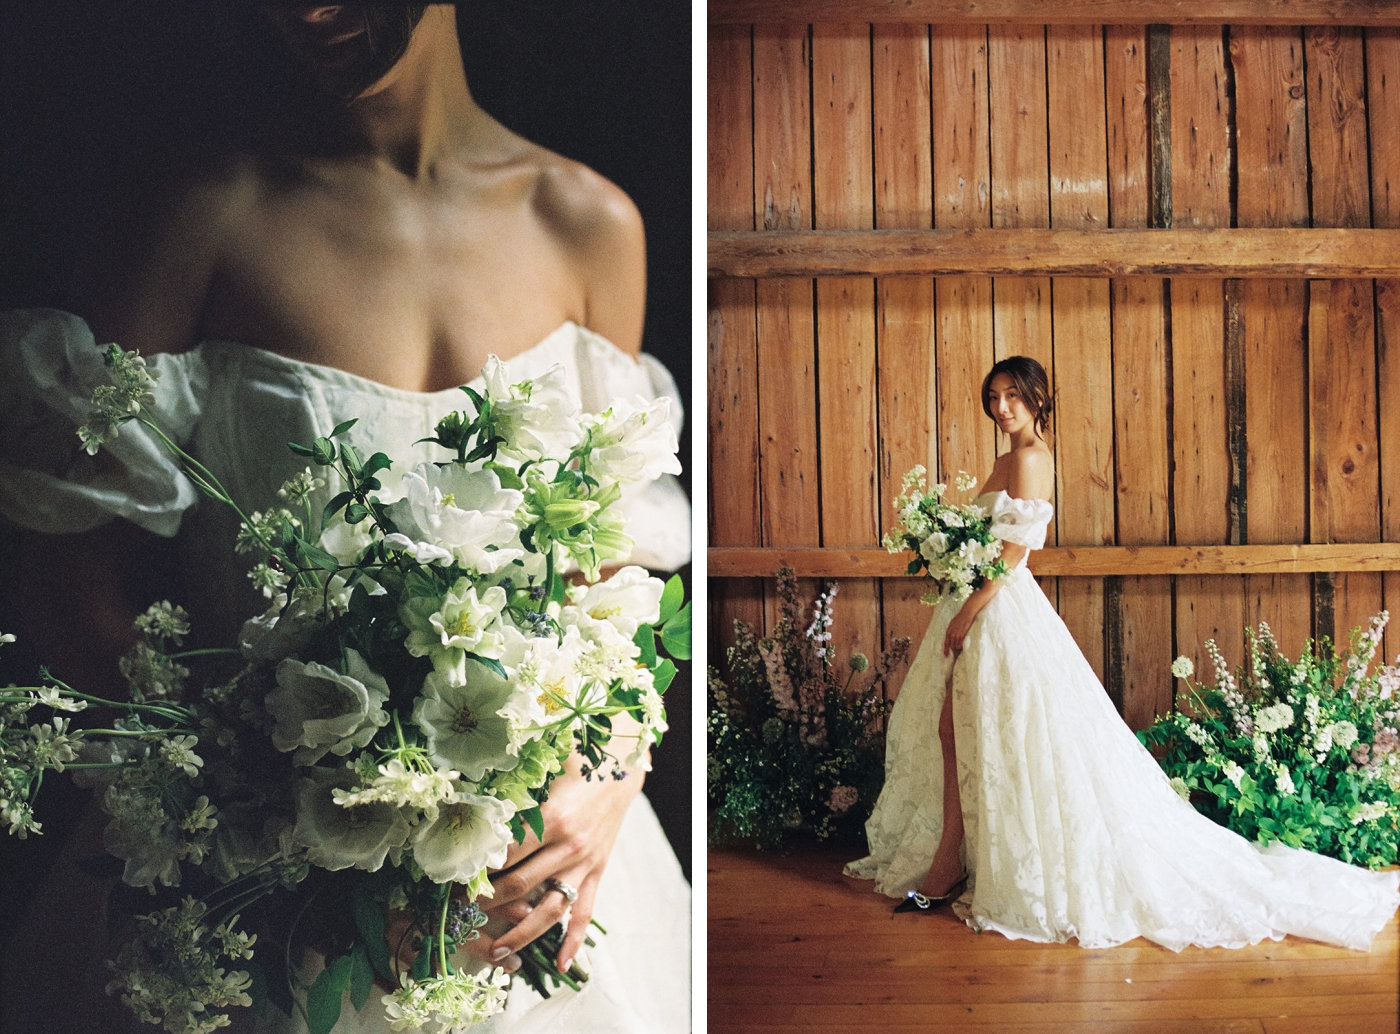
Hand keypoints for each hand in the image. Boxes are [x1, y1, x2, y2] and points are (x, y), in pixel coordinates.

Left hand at [483, 730, 644, 971]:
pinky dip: (573, 940)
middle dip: (488, 903)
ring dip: (522, 933)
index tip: (452, 880)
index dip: (479, 869)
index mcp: (553, 818)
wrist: (621, 768)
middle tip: (460, 914)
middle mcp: (569, 846)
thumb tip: (466, 795)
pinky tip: (561, 965)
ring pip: (550, 909)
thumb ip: (512, 786)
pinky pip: (584, 912)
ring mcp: (584, 864)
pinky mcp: (597, 873)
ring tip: (498, 952)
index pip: (506, 854)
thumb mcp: (543, 768)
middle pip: (520, 885)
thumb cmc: (576, 763)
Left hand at [943, 608, 974, 655]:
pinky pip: (960, 644)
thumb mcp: (952, 624)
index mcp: (948, 631)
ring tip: (959, 651)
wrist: (965, 615)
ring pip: (956, 646)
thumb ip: (951, 630)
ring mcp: (957, 635)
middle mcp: (951, 634)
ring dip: (957, 649)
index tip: (946, 655)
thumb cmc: (959, 618)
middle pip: (951, 646)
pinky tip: (962, 648)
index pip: (946, 643)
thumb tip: (951, 635)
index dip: (946, 650)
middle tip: (954, 654)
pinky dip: (961, 647)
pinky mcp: (962, 635)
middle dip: (952, 650)